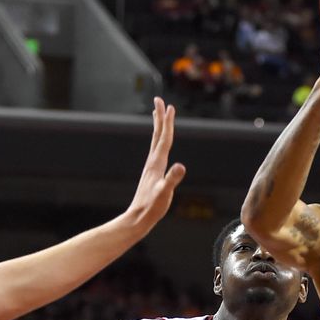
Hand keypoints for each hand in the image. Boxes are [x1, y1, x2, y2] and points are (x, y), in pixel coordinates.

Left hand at [125, 97, 185, 233]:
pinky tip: (159, 146)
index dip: (168, 122)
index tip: (169, 106)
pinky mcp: (151, 175)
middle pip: (157, 135)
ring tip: (158, 116)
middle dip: (160, 118)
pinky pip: (156, 153)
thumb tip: (181, 166)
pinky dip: (158, 143)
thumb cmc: (152, 207)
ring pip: (155, 143)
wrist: (138, 218)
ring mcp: (151, 168)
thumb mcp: (165, 193)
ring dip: (158, 128)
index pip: (164, 138)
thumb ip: (172, 179)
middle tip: (160, 100)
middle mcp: (152, 162)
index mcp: (157, 163)